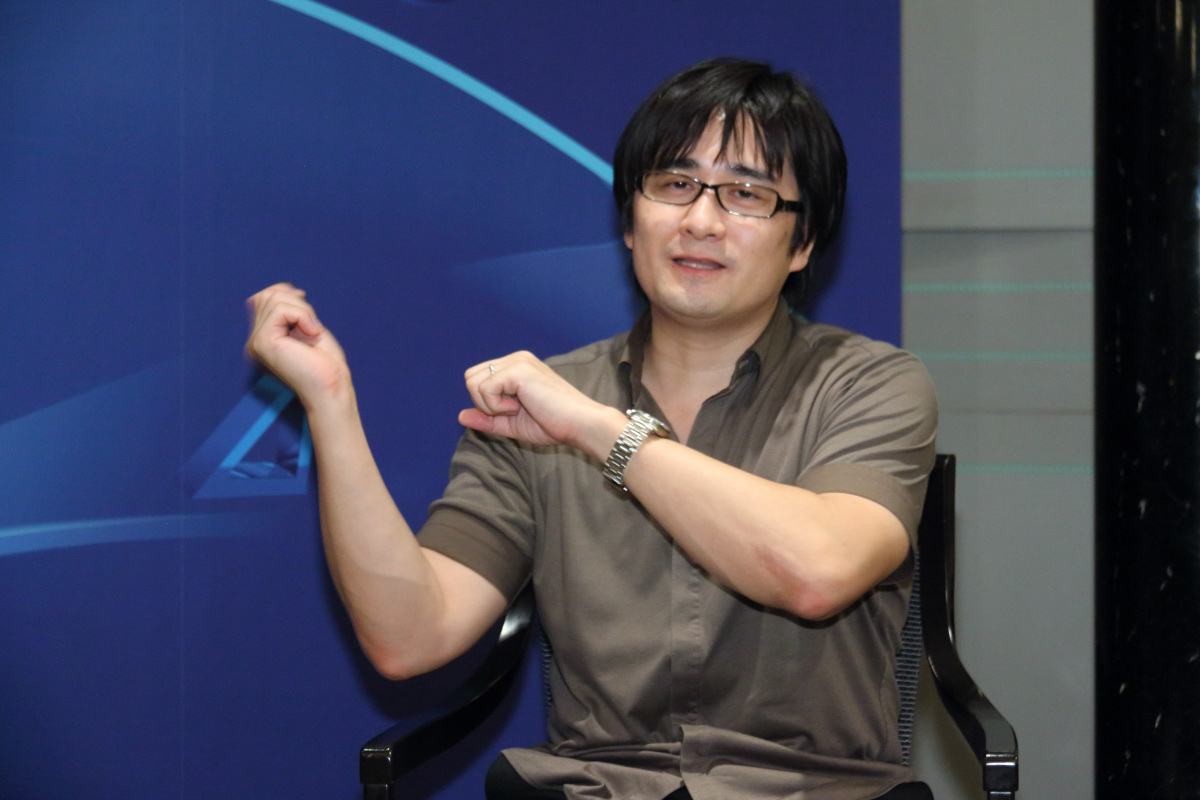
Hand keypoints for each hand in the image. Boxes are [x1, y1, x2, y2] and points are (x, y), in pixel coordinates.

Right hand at [244, 283, 350, 408]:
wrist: (331, 387)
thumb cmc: (326, 363)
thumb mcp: (307, 326)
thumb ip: (291, 310)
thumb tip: (284, 288)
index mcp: (264, 337)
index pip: (264, 298)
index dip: (288, 295)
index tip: (309, 314)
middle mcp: (255, 340)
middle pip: (268, 295)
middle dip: (297, 304)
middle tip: (313, 328)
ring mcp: (256, 342)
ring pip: (274, 299)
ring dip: (303, 311)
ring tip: (312, 332)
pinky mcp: (263, 342)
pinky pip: (281, 310)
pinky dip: (303, 316)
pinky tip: (311, 334)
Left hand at [459, 351, 620, 455]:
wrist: (581, 424)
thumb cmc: (554, 424)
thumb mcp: (512, 424)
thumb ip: (487, 419)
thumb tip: (460, 416)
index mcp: (516, 366)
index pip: (478, 379)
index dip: (486, 403)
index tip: (512, 412)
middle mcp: (516, 359)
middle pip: (470, 377)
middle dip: (484, 402)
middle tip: (512, 411)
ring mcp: (517, 361)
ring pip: (473, 382)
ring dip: (490, 405)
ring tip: (518, 408)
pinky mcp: (518, 370)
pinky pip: (485, 389)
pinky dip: (496, 406)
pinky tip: (520, 407)